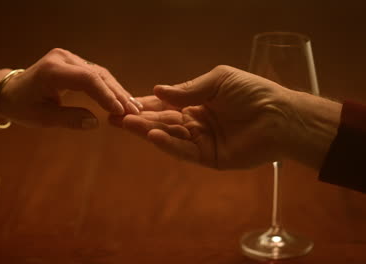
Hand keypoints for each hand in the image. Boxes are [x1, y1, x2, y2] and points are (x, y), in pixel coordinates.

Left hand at [0, 48, 142, 128]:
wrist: (9, 91)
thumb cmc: (22, 107)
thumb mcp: (42, 118)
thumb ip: (69, 119)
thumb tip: (96, 122)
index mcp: (52, 71)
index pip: (86, 79)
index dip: (106, 95)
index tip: (120, 111)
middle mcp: (62, 58)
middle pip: (97, 74)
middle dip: (117, 93)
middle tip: (134, 111)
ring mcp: (69, 58)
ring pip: (100, 73)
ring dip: (117, 90)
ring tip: (133, 107)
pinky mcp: (73, 62)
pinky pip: (95, 74)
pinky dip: (109, 87)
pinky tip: (122, 99)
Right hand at [118, 65, 296, 168]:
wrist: (281, 116)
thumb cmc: (253, 93)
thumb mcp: (218, 81)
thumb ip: (188, 90)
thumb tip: (157, 90)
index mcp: (198, 104)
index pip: (166, 104)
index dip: (146, 104)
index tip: (124, 103)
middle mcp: (196, 123)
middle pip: (163, 121)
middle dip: (140, 119)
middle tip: (115, 117)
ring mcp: (202, 142)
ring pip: (170, 136)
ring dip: (149, 130)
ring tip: (126, 124)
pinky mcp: (209, 158)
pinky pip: (185, 151)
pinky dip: (169, 144)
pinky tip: (154, 136)